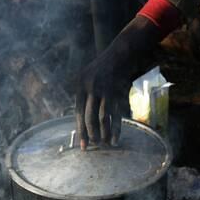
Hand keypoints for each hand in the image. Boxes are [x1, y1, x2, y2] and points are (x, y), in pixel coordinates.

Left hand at [75, 16, 160, 148]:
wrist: (120, 53)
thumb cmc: (104, 67)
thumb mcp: (88, 77)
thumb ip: (85, 95)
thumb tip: (83, 118)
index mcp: (80, 86)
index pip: (78, 113)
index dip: (80, 129)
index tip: (82, 144)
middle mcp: (89, 88)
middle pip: (88, 117)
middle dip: (91, 134)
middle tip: (94, 146)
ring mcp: (103, 90)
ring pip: (101, 118)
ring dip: (103, 133)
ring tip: (104, 143)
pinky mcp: (116, 92)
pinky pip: (115, 114)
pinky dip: (115, 128)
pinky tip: (115, 139)